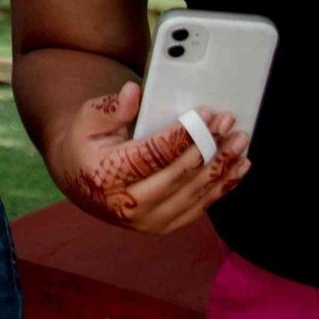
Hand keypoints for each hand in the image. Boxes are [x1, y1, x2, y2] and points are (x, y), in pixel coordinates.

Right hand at [56, 81, 248, 234]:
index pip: (154, 155)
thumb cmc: (86, 143)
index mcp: (107, 176)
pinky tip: (238, 168)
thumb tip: (133, 92)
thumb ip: (112, 107)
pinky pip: (199, 207)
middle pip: (179, 176)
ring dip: (221, 167)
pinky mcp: (163, 226)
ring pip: (194, 194)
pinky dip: (221, 187)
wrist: (78, 180)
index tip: (206, 114)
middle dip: (209, 147)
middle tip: (229, 124)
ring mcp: (147, 221)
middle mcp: (127, 206)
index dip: (183, 134)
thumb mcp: (89, 118)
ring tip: (239, 142)